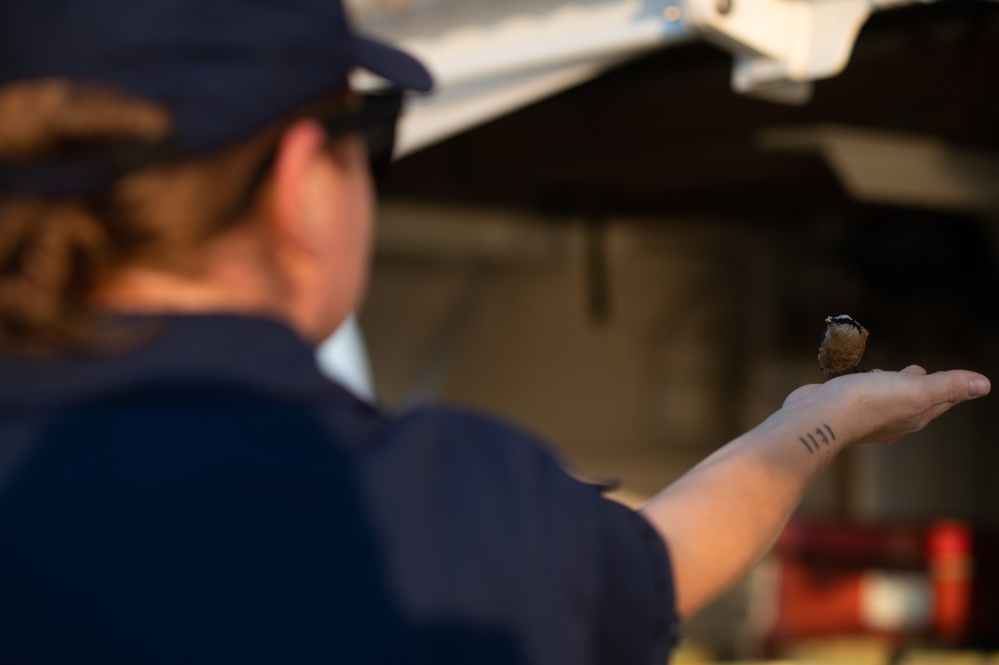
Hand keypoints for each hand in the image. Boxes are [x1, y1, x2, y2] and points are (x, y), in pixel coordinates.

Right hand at [782, 365, 989, 445]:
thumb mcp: (916, 390)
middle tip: (919, 371)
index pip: (940, 401)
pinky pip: (859, 394)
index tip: (955, 377)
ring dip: (889, 384)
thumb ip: (948, 386)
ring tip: (888, 372)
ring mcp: (865, 416)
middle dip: (919, 386)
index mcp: (914, 416)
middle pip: (913, 401)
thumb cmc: (867, 402)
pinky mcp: (842, 408)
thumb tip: (984, 385)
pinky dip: (864, 385)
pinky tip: (857, 379)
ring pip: (885, 397)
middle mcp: (892, 420)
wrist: (819, 416)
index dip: (949, 388)